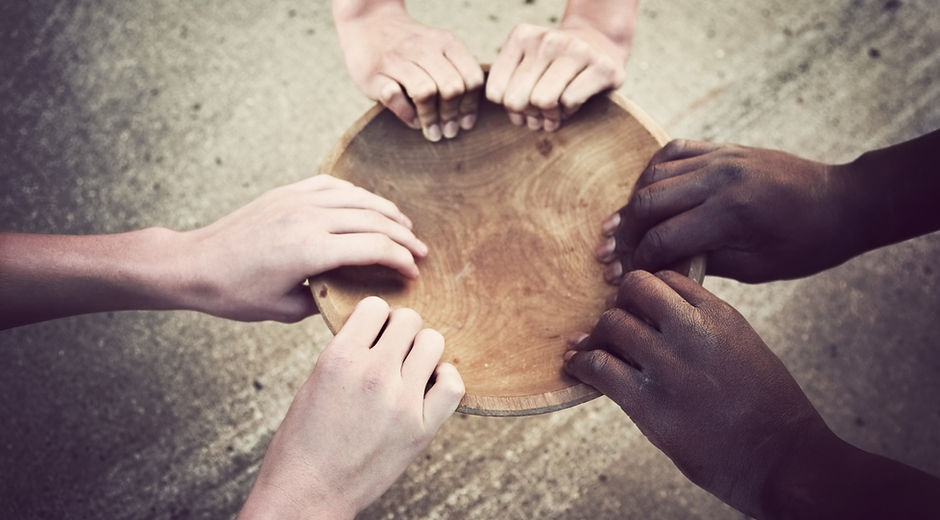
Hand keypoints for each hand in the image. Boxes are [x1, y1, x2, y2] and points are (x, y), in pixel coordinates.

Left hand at [180, 175, 426, 321]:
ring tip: (405, 227)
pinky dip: (359, 195)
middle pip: (374, 220)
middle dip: (404, 237)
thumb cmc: (236, 293)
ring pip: (358, 198)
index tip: (414, 273)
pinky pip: (335, 186)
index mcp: (311, 250)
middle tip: (422, 252)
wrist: (195, 264)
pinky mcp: (288, 192)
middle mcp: (309, 218)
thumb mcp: (285, 309)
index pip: (374, 248)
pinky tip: (369, 206)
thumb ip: (324, 299)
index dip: (401, 260)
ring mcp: (298, 200)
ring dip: (387, 212)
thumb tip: (352, 294)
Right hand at [238, 297, 464, 518]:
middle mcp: (373, 374)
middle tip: (392, 351)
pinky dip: (445, 378)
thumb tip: (379, 331)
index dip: (375, 318)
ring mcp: (401, 401)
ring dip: (423, 351)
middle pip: (409, 320)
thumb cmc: (304, 439)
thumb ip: (348, 352)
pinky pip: (453, 385)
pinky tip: (430, 384)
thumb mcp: (316, 381)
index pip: (375, 307)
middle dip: (401, 331)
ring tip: (410, 368)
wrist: (309, 492)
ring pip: (433, 343)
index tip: (373, 333)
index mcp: (340, 358)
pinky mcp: (421, 429)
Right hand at [334, 0, 483, 141]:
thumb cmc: (411, 50)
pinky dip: (406, 113)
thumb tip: (466, 119)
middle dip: (451, 115)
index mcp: (446, 43)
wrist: (369, 25)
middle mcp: (423, 48)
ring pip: (425, 93)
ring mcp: (397, 59)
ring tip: (432, 132)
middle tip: (449, 132)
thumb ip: (456, 74)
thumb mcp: (439, 50)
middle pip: (451, 88)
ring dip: (431, 119)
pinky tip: (412, 120)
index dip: (470, 106)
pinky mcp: (373, 74)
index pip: (471, 78)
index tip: (465, 124)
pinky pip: (394, 96)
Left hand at [486, 18, 628, 131]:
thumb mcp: (525, 64)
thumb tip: (517, 119)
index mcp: (522, 37)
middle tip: (541, 112)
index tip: (524, 104)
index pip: (495, 93)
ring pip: (542, 101)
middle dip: (529, 114)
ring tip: (557, 110)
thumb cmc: (555, 64)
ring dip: (549, 115)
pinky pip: (569, 101)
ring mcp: (576, 50)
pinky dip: (570, 110)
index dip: (509, 108)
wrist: (600, 42)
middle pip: (517, 100)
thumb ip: (508, 86)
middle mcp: (547, 39)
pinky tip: (574, 103)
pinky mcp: (602, 66)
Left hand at [563, 270, 832, 516]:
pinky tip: (577, 368)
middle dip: (620, 304)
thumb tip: (664, 321)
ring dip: (597, 336)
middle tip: (614, 326)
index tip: (636, 308)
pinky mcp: (647, 401)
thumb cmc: (768, 409)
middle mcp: (692, 331)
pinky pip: (598, 366)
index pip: (665, 278)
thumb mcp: (744, 348)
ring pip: (611, 323)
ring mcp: (668, 364)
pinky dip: (581, 364)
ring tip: (592, 349)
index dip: (645, 292)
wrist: (781, 458)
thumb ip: (707, 329)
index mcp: (719, 314)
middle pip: (634, 290)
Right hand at [596, 139, 854, 283]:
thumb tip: (660, 265)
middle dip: (625, 232)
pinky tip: (646, 193)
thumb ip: (705, 262)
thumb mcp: (757, 268)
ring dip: (633, 203)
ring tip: (624, 228)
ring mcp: (720, 158)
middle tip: (613, 254)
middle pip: (647, 202)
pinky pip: (673, 151)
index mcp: (731, 213)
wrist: (842, 202)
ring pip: (653, 175)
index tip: (627, 275)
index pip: (663, 238)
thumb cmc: (806, 244)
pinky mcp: (723, 148)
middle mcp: (720, 179)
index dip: (639, 260)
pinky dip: (652, 173)